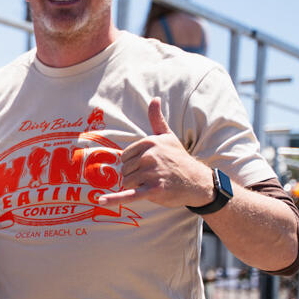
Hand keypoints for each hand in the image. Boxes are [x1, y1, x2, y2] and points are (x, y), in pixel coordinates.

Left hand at [98, 98, 213, 208]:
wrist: (197, 181)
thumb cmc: (178, 158)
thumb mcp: (167, 136)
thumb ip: (157, 119)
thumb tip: (154, 98)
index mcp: (149, 142)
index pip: (124, 157)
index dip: (133, 164)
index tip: (149, 164)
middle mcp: (150, 156)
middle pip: (124, 170)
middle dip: (135, 175)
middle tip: (154, 175)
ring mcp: (152, 173)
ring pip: (126, 182)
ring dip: (136, 186)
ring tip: (154, 183)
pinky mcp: (154, 190)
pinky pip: (129, 195)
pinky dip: (115, 199)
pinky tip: (101, 200)